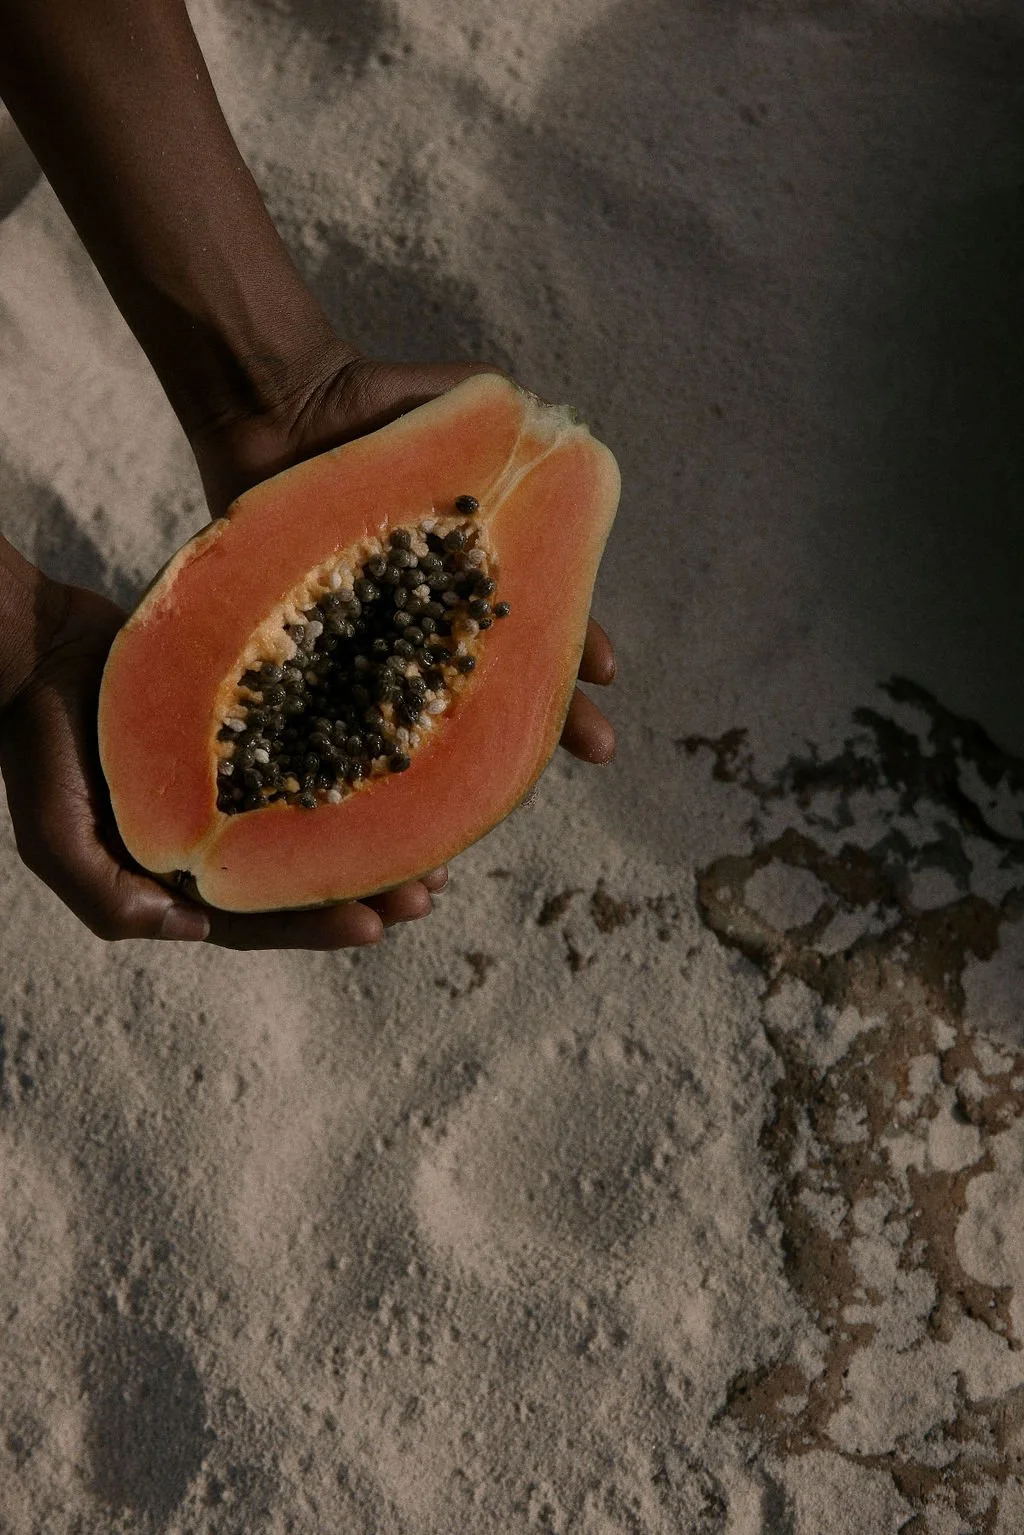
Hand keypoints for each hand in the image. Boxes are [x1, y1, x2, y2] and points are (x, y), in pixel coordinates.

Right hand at [0, 581, 446, 947]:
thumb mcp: (54, 832)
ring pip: (319, 825)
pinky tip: (405, 774)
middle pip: (301, 879)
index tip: (374, 925)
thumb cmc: (40, 743)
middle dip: (367, 891)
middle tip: (426, 896)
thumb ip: (104, 895)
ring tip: (436, 853)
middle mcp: (219, 839)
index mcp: (180, 876)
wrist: (43, 649)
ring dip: (376, 841)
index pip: (256, 918)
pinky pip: (318, 761)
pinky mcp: (256, 735)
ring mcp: (240, 789)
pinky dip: (359, 774)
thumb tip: (191, 928)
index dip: (314, 926)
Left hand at [188, 345, 617, 758]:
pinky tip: (398, 783)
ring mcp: (378, 643)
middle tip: (599, 749)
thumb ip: (510, 431)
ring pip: (430, 714)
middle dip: (552, 718)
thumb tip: (561, 441)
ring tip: (513, 784)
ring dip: (472, 755)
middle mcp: (434, 620)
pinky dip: (368, 746)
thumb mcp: (465, 400)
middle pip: (501, 682)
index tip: (606, 670)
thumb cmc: (382, 405)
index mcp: (478, 575)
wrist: (286, 408)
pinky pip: (346, 711)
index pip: (539, 620)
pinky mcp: (317, 655)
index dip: (576, 644)